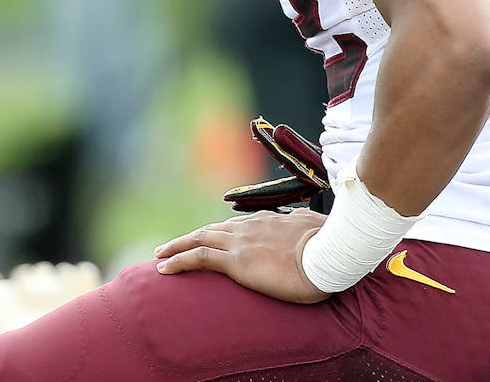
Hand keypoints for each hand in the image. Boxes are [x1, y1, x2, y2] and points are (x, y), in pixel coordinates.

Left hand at [153, 207, 330, 304]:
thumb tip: (309, 228)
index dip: (217, 233)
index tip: (206, 239)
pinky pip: (198, 258)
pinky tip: (163, 268)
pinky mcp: (236, 261)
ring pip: (198, 240)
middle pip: (210, 230)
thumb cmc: (330, 246)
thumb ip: (303, 228)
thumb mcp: (315, 231)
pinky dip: (178, 261)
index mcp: (266, 221)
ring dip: (176, 247)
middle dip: (189, 238)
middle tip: (170, 246)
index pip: (234, 226)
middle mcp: (248, 227)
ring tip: (159, 255)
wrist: (330, 254)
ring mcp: (240, 242)